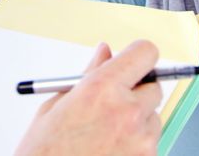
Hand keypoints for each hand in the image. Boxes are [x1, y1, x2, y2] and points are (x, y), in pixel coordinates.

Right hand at [14, 40, 163, 155]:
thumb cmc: (44, 153)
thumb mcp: (56, 106)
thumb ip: (89, 75)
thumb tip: (105, 53)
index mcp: (102, 89)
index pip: (145, 53)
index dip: (138, 56)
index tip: (134, 62)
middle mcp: (127, 111)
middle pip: (154, 86)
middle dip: (137, 91)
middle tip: (115, 103)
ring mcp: (141, 140)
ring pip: (154, 117)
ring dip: (138, 120)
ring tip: (105, 135)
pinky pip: (151, 142)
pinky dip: (137, 144)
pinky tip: (110, 150)